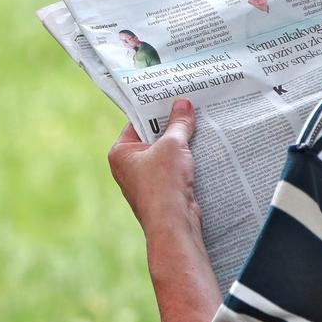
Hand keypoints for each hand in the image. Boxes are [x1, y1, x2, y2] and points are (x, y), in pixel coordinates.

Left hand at [107, 98, 200, 232]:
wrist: (173, 223)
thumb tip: (183, 104)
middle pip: (152, 138)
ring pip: (164, 154)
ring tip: (198, 124)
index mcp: (120, 153)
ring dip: (180, 143)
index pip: (137, 123)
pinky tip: (201, 148)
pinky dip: (185, 160)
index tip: (172, 97)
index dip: (155, 110)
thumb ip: (178, 123)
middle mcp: (128, 167)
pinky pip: (173, 169)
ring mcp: (145, 180)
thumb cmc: (163, 184)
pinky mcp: (162, 191)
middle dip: (170, 126)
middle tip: (189, 107)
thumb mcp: (172, 145)